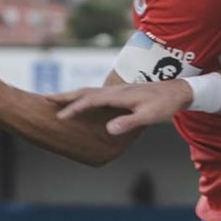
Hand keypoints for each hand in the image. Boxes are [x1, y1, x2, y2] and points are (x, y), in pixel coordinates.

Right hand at [48, 80, 192, 134]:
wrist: (177, 91)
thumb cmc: (164, 105)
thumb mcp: (148, 116)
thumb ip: (128, 122)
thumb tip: (108, 130)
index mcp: (118, 95)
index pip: (90, 101)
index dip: (73, 108)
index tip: (59, 117)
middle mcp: (114, 90)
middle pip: (84, 91)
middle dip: (64, 96)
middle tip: (44, 99)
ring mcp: (117, 90)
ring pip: (89, 91)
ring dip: (71, 95)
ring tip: (55, 99)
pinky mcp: (120, 93)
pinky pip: (96, 94)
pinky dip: (83, 97)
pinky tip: (80, 102)